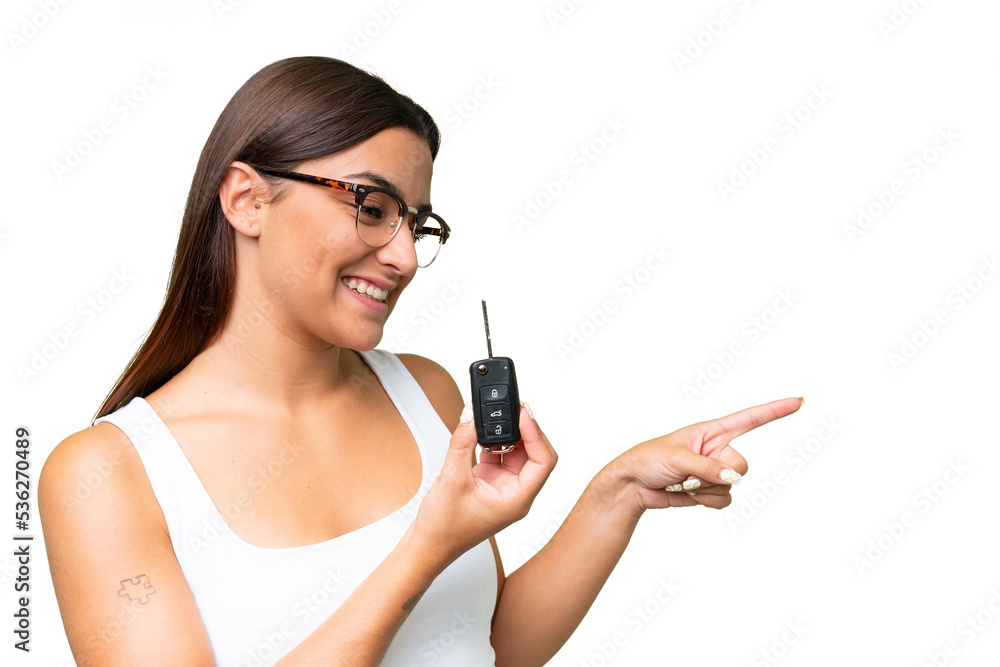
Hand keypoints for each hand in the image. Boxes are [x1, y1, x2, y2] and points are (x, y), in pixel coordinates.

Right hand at [411, 402, 556, 562]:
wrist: (428, 545)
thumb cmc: (443, 527)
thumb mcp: (451, 479)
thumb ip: (463, 443)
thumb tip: (471, 416)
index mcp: (517, 500)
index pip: (543, 461)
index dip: (536, 434)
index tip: (523, 415)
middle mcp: (516, 493)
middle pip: (535, 454)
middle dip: (525, 431)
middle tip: (513, 409)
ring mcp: (505, 488)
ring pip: (518, 453)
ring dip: (509, 435)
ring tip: (496, 418)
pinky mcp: (491, 482)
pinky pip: (500, 455)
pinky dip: (493, 442)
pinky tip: (482, 433)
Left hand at [604, 397, 803, 516]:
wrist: (633, 485)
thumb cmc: (649, 459)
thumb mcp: (677, 458)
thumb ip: (708, 467)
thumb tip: (735, 479)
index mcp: (711, 431)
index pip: (750, 418)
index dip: (775, 410)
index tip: (799, 401)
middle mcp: (717, 449)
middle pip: (742, 464)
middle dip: (718, 473)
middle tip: (688, 472)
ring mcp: (715, 471)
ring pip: (732, 486)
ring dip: (705, 488)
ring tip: (680, 481)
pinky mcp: (709, 491)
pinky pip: (724, 501)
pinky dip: (706, 501)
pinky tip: (686, 494)